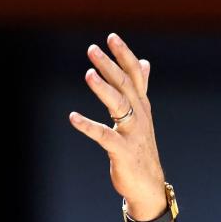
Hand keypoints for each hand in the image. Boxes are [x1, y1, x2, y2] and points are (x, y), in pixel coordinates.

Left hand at [69, 33, 166, 217]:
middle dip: (109, 65)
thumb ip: (140, 89)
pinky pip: (103, 135)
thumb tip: (143, 62)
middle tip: (92, 48)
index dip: (123, 55)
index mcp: (142, 106)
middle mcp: (139, 116)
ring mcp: (132, 133)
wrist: (147, 184)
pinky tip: (72, 117)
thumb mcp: (141, 116)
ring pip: (118, 104)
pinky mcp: (122, 151)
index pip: (134, 74)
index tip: (111, 37)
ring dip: (103, 88)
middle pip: (124, 85)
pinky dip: (88, 126)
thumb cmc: (140, 149)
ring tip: (88, 73)